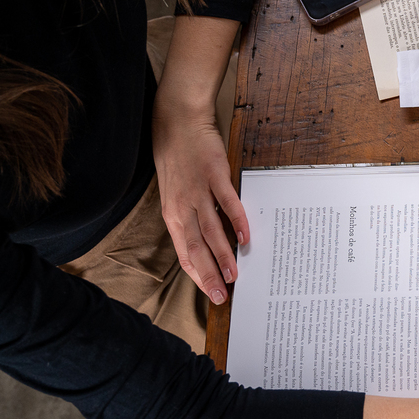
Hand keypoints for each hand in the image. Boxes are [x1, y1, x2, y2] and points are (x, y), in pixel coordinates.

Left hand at [152, 112, 247, 304]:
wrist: (177, 123)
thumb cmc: (177, 158)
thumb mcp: (176, 192)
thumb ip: (190, 216)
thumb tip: (207, 240)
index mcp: (173, 214)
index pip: (185, 253)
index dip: (198, 275)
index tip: (211, 292)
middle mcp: (183, 207)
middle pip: (196, 248)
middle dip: (209, 274)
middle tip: (221, 295)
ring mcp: (198, 191)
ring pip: (210, 231)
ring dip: (222, 255)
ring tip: (234, 274)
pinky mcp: (214, 175)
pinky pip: (226, 203)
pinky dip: (236, 221)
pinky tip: (244, 237)